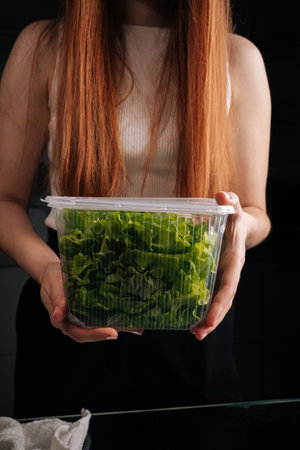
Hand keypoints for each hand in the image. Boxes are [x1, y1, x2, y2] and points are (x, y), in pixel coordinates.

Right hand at [40, 262, 118, 341]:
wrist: (52, 272)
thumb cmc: (52, 278)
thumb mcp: (54, 285)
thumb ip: (57, 299)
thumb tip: (58, 316)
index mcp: (61, 320)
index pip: (79, 332)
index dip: (95, 334)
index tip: (110, 332)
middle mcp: (70, 323)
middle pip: (88, 335)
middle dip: (104, 334)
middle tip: (120, 332)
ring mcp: (77, 319)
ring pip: (93, 329)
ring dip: (109, 330)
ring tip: (128, 329)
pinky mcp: (84, 313)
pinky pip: (97, 319)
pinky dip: (110, 321)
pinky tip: (123, 320)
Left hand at [190, 191, 245, 340]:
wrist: (239, 225)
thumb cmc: (235, 218)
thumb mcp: (233, 209)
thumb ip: (230, 201)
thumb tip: (222, 194)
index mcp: (233, 262)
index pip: (228, 286)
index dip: (220, 303)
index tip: (211, 318)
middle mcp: (228, 274)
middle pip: (223, 302)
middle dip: (213, 319)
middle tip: (198, 335)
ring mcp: (221, 278)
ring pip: (216, 303)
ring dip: (207, 319)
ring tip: (194, 334)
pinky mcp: (212, 277)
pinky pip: (208, 295)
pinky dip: (200, 308)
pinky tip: (187, 318)